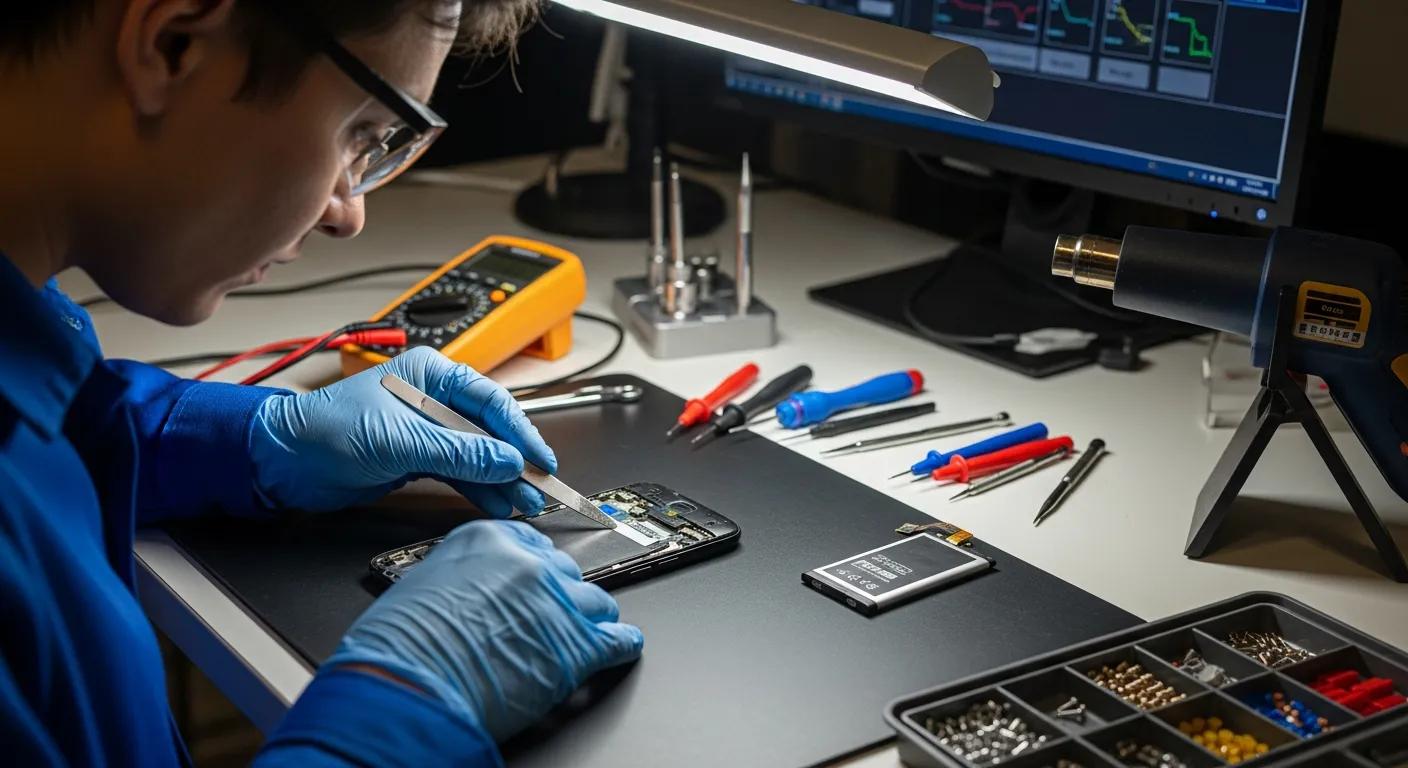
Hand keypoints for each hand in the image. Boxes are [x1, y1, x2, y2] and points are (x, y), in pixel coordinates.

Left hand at [250, 347, 554, 514]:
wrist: (282, 461)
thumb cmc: (324, 430)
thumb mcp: (399, 439)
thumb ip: (458, 451)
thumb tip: (506, 460)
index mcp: (430, 373)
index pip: (491, 401)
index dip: (521, 432)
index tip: (540, 459)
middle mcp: (432, 398)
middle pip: (489, 430)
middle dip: (515, 460)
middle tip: (540, 487)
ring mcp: (426, 430)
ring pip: (478, 455)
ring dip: (501, 479)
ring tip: (525, 502)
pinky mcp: (416, 458)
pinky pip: (460, 473)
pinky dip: (480, 489)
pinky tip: (498, 503)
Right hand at [328, 520, 643, 740]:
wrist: (408, 686)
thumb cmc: (400, 646)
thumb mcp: (425, 583)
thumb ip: (464, 576)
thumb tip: (475, 590)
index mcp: (490, 540)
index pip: (533, 544)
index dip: (536, 569)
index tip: (539, 578)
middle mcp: (530, 565)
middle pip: (565, 572)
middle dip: (559, 595)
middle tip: (548, 615)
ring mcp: (559, 602)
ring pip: (596, 602)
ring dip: (589, 619)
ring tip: (585, 631)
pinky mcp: (578, 645)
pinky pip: (617, 639)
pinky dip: (621, 645)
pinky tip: (622, 647)